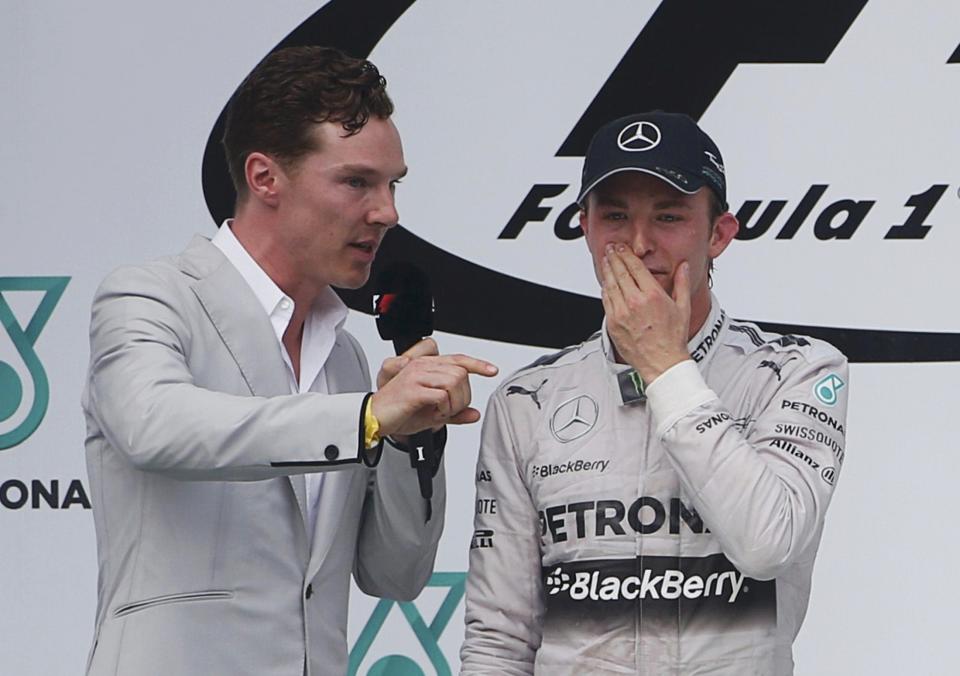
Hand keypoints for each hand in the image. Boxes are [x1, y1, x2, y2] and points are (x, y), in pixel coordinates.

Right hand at [371, 338, 498, 436]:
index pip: (458, 359)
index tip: (492, 370)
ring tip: (440, 412)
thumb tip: (474, 414)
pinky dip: (443, 409)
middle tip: (450, 410)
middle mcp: (422, 366)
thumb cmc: (399, 412)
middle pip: (461, 373)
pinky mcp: (412, 389)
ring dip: (453, 403)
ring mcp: (416, 376)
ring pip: (454, 382)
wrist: (373, 419)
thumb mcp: (432, 415)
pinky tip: (434, 415)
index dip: (477, 364)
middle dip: (462, 397)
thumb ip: (454, 413)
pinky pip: (442, 395)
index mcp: (427, 366)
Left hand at [600, 244, 690, 383]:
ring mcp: (621, 313)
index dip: (626, 254)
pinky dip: (605, 289)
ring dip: (607, 270)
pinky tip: (606, 283)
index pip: (635, 267)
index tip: (622, 247)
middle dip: (614, 257)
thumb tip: (683, 266)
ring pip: (610, 285)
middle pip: (620, 272)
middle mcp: (634, 302)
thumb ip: (682, 283)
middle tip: (611, 248)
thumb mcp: (683, 308)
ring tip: (605, 260)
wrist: (662, 363)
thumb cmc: (673, 339)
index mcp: (652, 295)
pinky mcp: (613, 323)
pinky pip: (606, 301)